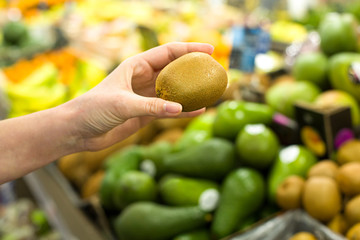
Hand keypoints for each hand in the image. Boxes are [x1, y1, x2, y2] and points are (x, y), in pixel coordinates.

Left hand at [68, 42, 214, 150]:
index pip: (168, 52)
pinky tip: (198, 111)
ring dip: (192, 92)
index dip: (190, 49)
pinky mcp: (146, 113)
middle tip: (215, 71)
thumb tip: (180, 107)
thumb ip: (150, 106)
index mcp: (136, 66)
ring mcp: (146, 97)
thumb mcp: (121, 104)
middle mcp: (144, 79)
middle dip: (195, 69)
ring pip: (175, 91)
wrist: (79, 130)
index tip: (210, 50)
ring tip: (212, 91)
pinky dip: (183, 111)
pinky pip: (169, 110)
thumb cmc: (93, 109)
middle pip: (175, 70)